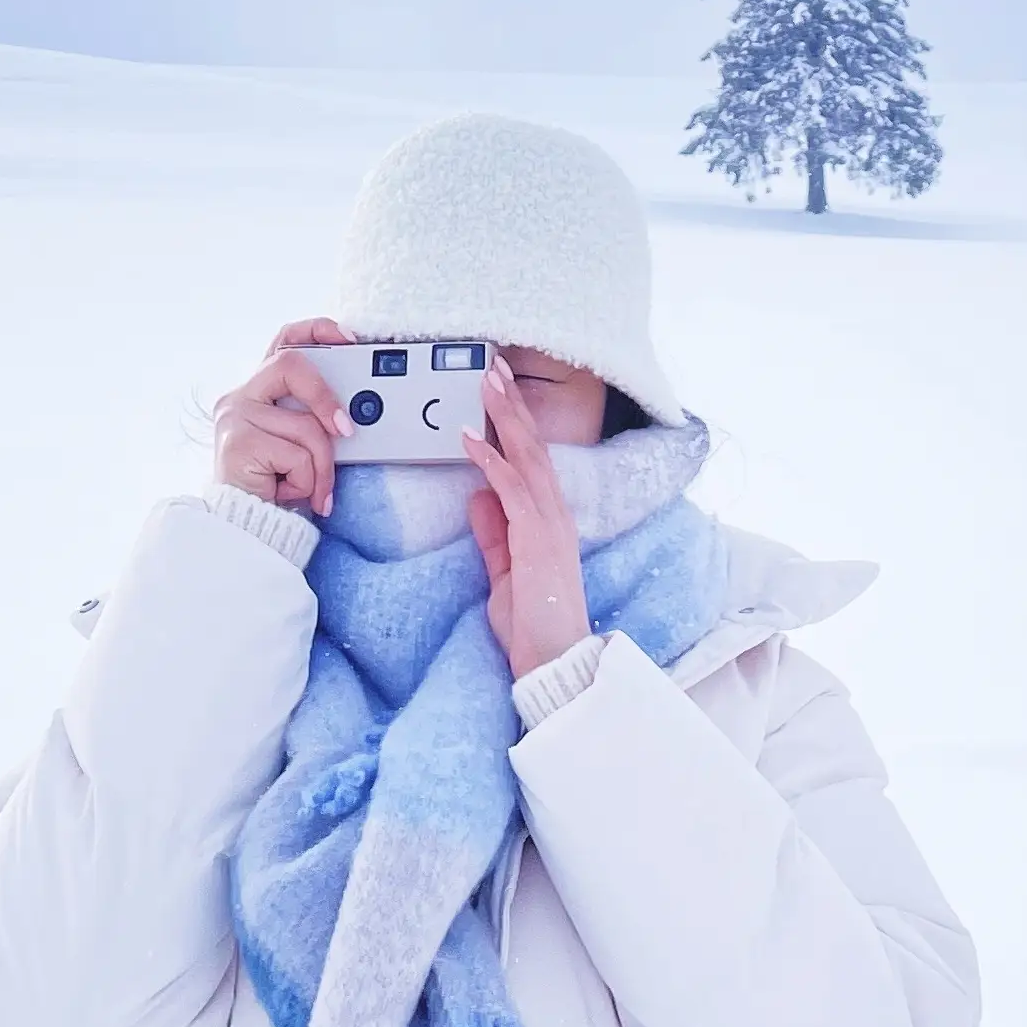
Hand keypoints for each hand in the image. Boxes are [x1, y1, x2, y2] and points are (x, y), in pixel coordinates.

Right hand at [213, 318, 354, 515]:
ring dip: (322, 466)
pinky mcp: (238, 444)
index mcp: (258, 391)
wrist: (246, 528)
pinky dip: (307, 482)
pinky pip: (298, 456)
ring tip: (314, 490)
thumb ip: (314, 420)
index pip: (284, 342)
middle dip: (326, 398)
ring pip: (306, 425)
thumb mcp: (301, 444)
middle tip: (346, 430)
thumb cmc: (276, 486)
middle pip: (291, 366)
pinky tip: (288, 493)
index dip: (316, 331)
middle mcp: (240, 397)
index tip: (348, 339)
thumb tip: (352, 417)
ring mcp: (235, 418)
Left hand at [464, 360, 589, 678]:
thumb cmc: (532, 622)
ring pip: (527, 457)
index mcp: (549, 520)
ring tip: (486, 382)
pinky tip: (471, 437)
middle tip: (493, 367)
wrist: (552, 659)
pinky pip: (512, 489)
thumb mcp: (504, 570)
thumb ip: (495, 534)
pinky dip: (491, 459)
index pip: (532, 460)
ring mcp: (550, 524)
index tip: (498, 392)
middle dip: (512, 405)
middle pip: (534, 447)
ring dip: (504, 417)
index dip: (515, 424)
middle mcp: (555, 514)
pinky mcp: (537, 538)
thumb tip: (478, 496)